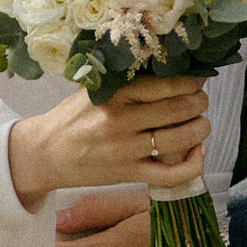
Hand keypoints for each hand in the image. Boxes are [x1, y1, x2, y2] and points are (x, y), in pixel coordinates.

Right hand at [7, 74, 209, 211]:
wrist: (45, 153)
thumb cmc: (72, 118)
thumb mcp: (94, 90)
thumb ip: (128, 82)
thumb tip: (170, 72)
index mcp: (114, 94)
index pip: (165, 84)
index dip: (190, 82)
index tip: (197, 80)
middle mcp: (122, 120)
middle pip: (179, 109)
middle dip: (199, 103)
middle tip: (201, 100)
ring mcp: (126, 149)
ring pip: (181, 138)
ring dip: (201, 129)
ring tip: (201, 123)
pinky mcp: (129, 174)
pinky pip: (171, 174)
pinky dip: (193, 165)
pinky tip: (197, 153)